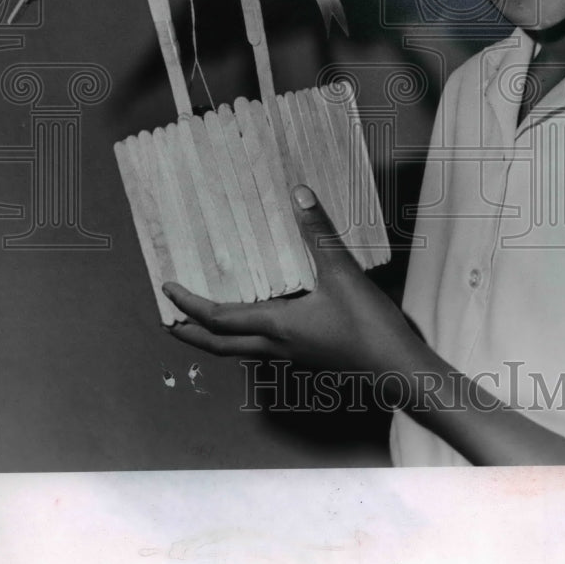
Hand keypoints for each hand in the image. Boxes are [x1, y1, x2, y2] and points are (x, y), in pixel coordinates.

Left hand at [163, 185, 418, 376]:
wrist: (397, 370)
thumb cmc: (368, 326)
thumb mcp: (343, 273)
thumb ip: (319, 233)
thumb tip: (299, 193)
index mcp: (276, 326)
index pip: (217, 319)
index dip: (189, 305)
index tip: (167, 289)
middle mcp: (275, 346)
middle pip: (219, 345)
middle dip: (190, 334)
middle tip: (169, 320)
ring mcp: (291, 356)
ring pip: (239, 350)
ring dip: (215, 337)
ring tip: (203, 319)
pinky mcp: (306, 357)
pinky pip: (262, 348)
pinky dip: (244, 335)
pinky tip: (257, 320)